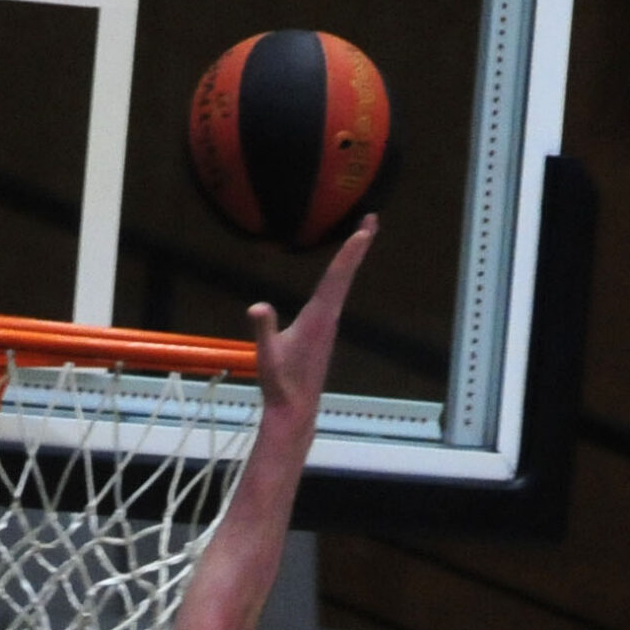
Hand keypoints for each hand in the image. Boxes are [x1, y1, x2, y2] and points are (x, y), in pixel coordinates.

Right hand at [251, 213, 376, 419]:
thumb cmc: (281, 384)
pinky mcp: (324, 331)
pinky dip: (342, 275)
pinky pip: (336, 294)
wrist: (295, 409)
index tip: (363, 231)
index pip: (336, 279)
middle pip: (346, 274)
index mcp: (318, 318)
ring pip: (343, 283)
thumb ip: (264, 330)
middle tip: (372, 219)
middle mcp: (329, 317)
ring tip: (361, 235)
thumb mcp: (267, 356)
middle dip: (358, 246)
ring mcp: (328, 324)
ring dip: (352, 258)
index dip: (349, 253)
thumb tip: (257, 307)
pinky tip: (339, 274)